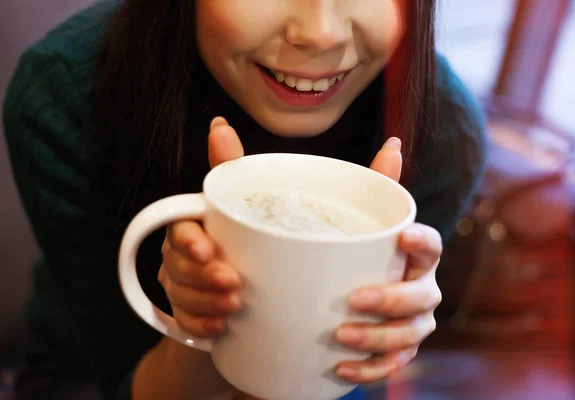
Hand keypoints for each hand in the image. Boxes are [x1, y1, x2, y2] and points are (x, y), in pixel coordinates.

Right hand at [158, 117, 245, 336]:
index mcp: (189, 227)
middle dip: (203, 276)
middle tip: (234, 283)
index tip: (208, 249)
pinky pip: (186, 323)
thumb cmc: (240, 240)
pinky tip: (221, 328)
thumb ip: (227, 170)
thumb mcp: (237, 206)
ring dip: (205, 302)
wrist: (243, 293)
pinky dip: (202, 325)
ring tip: (235, 305)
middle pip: (177, 266)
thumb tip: (219, 125)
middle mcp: (178, 256)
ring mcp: (180, 286)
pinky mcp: (187, 314)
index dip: (188, 241)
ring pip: (180, 296)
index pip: (178, 231)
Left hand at [334, 137, 442, 383]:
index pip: (432, 246)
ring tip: (341, 336)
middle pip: (421, 296)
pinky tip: (341, 368)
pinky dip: (370, 368)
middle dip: (392, 300)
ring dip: (378, 338)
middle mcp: (423, 288)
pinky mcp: (399, 349)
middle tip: (355, 299)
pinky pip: (393, 364)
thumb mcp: (363, 218)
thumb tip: (393, 140)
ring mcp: (414, 322)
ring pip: (409, 335)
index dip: (424, 241)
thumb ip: (376, 184)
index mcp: (416, 255)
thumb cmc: (361, 250)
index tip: (403, 235)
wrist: (352, 295)